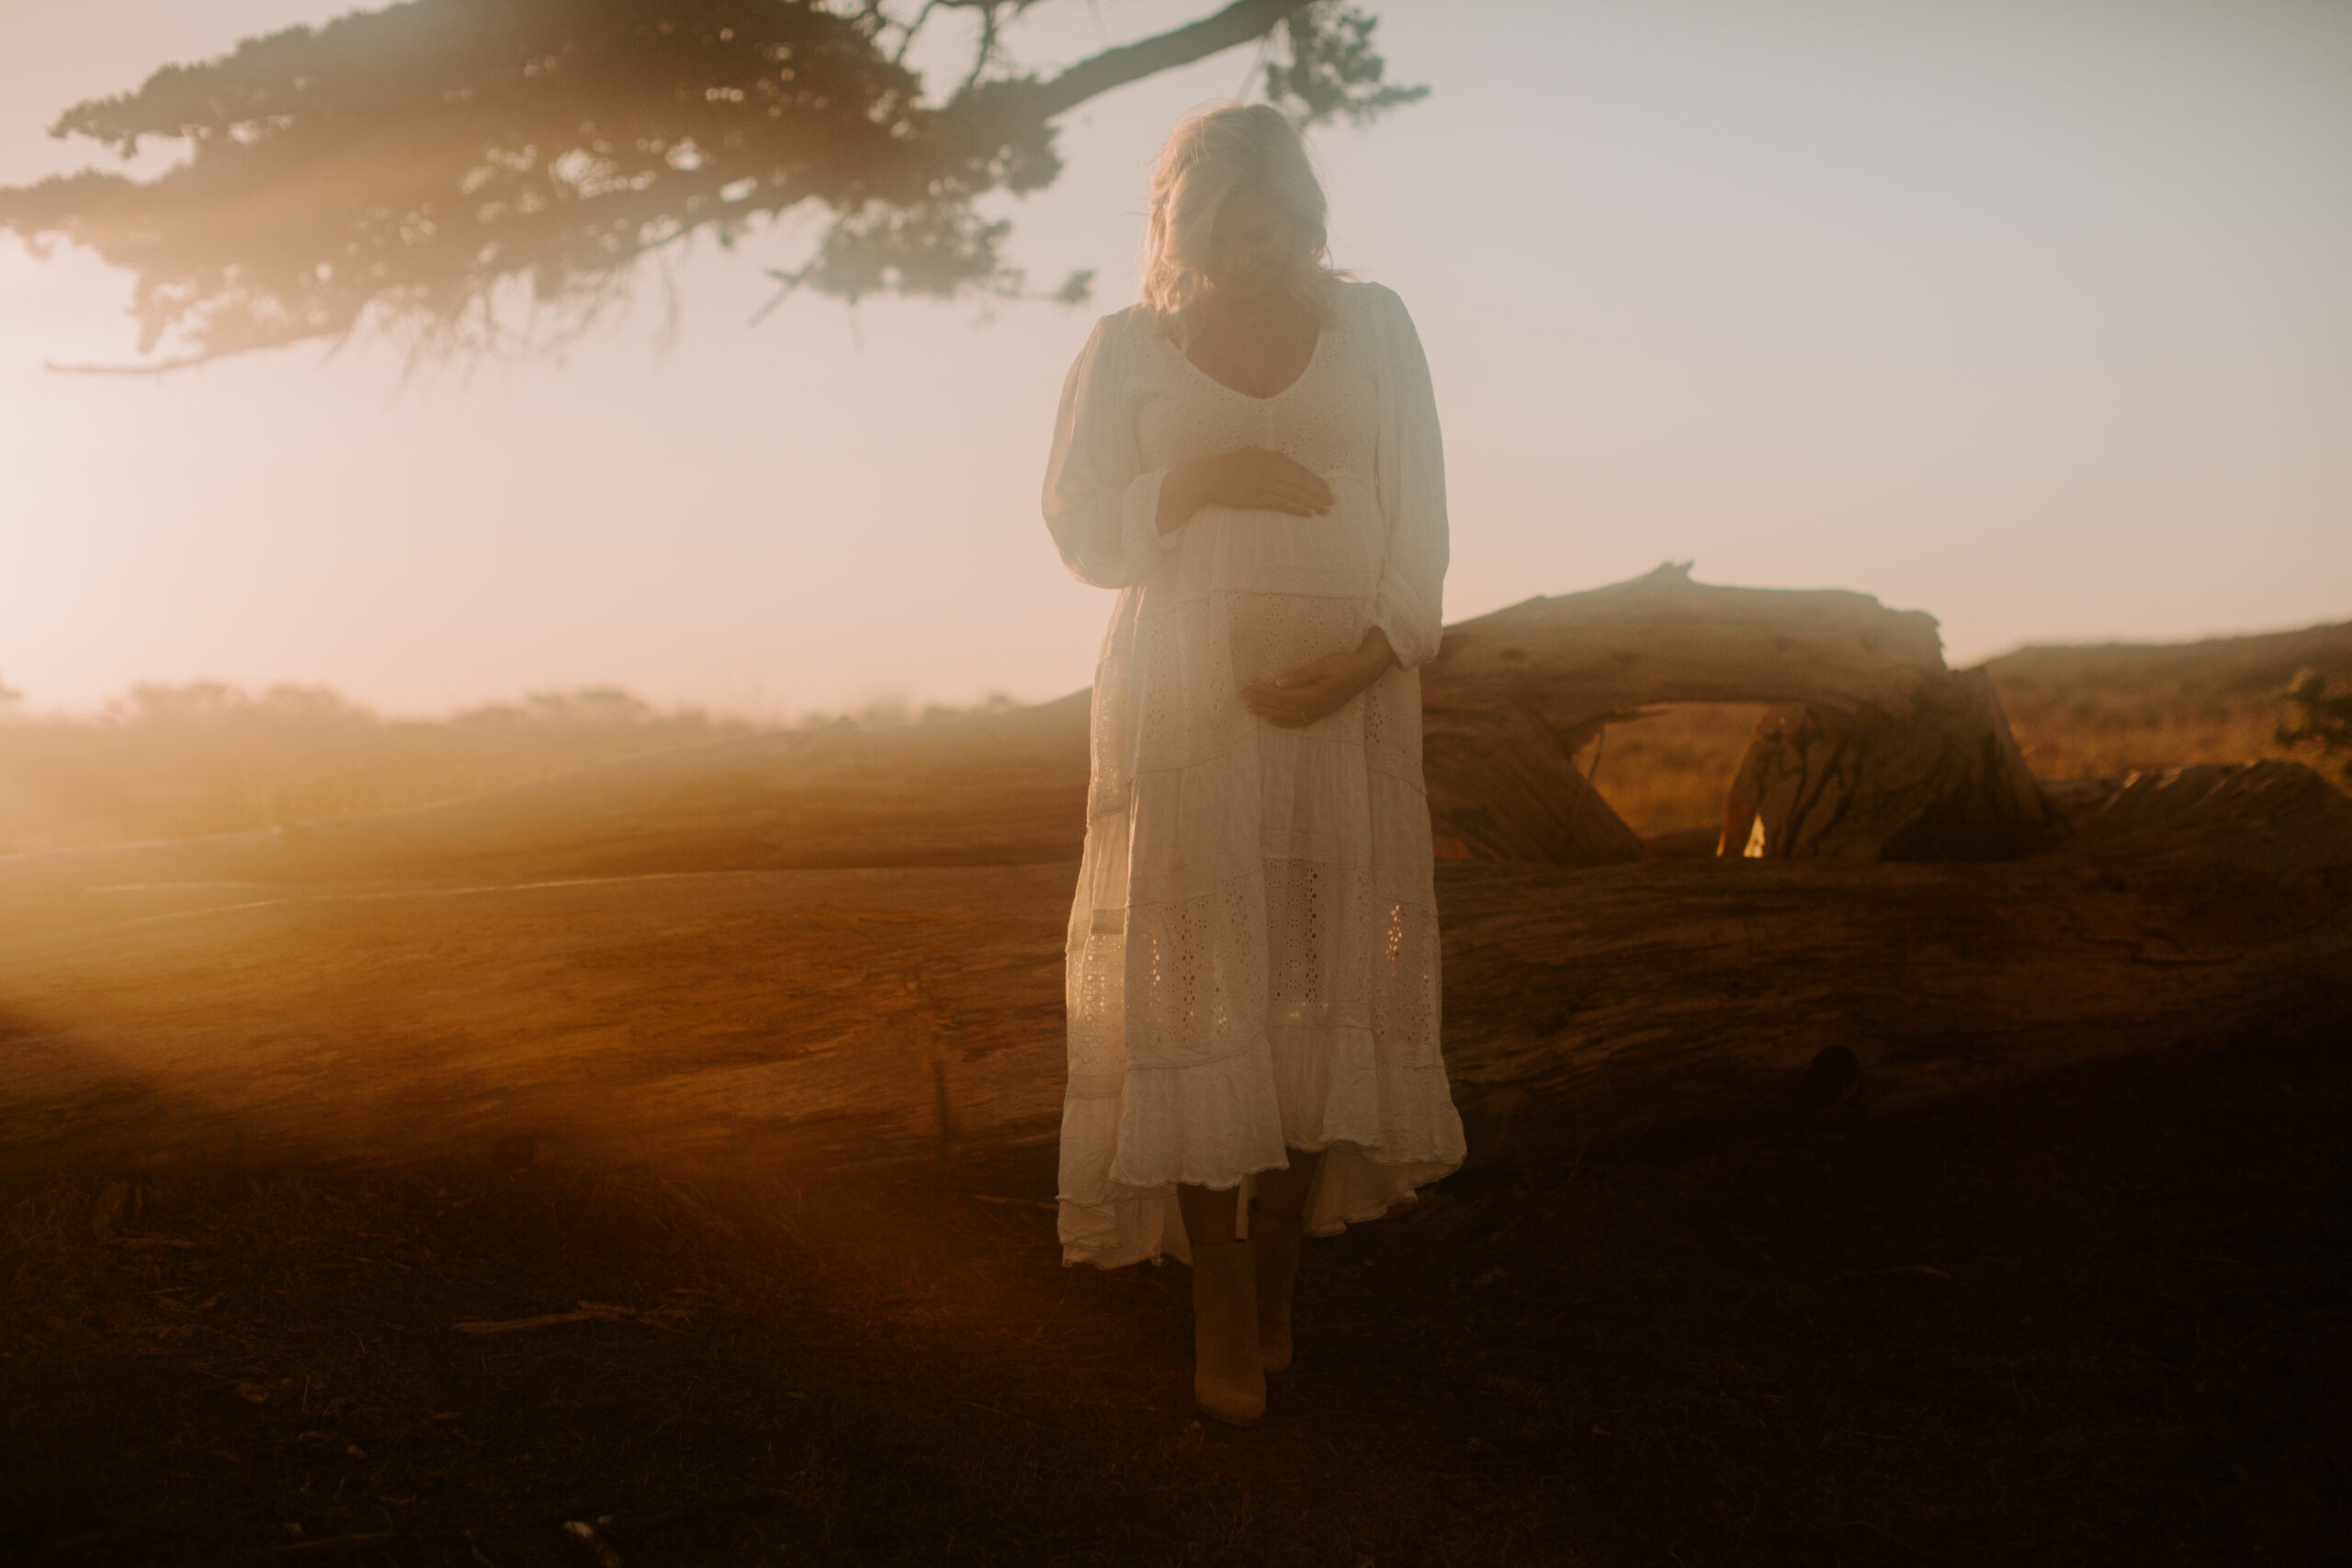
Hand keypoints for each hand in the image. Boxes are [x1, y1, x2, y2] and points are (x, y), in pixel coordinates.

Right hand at [1159, 447, 1332, 532]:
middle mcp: (1273, 470)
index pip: (1301, 471)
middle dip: (1319, 493)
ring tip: (1324, 510)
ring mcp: (1266, 485)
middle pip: (1302, 484)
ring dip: (1312, 503)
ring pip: (1295, 495)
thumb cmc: (1230, 464)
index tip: (1327, 488)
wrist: (1210, 475)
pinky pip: (1282, 505)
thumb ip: (1268, 457)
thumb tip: (1281, 460)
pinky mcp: (1258, 499)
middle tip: (1332, 502)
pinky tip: (1308, 513)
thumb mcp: (1252, 453)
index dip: (1316, 481)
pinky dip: (1297, 509)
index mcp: (1273, 458)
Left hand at [1242, 630, 1396, 728]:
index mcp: (1313, 695)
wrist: (1367, 670)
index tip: (1248, 686)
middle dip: (1261, 703)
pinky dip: (1284, 723)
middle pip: (1281, 708)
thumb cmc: (1345, 663)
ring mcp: (1319, 712)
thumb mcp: (1323, 665)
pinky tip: (1272, 721)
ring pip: (1288, 716)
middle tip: (1243, 698)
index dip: (1263, 692)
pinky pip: (1299, 722)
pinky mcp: (1322, 712)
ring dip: (1268, 713)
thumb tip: (1278, 682)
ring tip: (1251, 710)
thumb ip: (1301, 675)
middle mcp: (1315, 707)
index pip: (1281, 695)